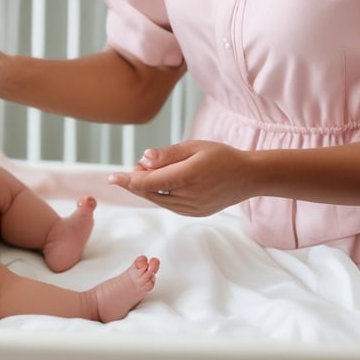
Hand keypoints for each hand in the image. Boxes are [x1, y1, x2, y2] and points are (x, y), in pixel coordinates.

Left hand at [108, 140, 251, 216]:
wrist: (248, 176)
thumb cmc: (220, 156)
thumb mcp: (193, 147)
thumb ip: (167, 154)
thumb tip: (143, 159)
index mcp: (186, 176)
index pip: (147, 182)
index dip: (127, 180)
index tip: (111, 177)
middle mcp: (188, 196)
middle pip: (149, 193)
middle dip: (136, 182)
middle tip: (135, 166)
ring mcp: (192, 208)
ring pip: (158, 200)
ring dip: (147, 189)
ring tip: (147, 172)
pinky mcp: (195, 213)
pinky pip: (170, 205)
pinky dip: (160, 195)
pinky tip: (160, 184)